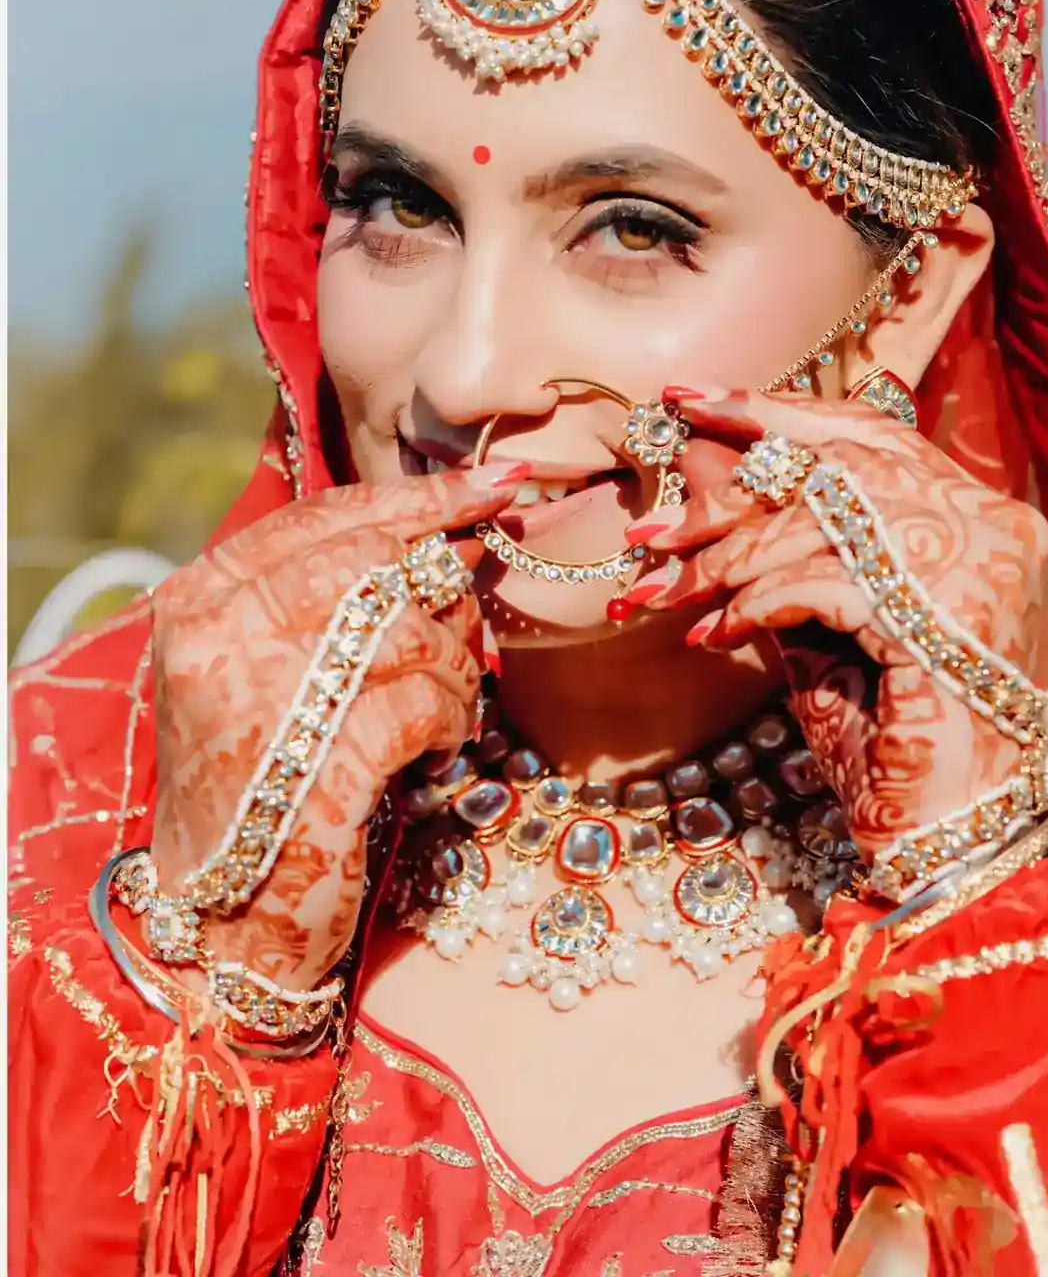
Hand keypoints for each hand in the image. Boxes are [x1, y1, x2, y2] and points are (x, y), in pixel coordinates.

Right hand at [149, 465, 521, 989]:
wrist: (220, 916)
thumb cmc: (260, 776)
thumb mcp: (266, 666)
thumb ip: (330, 593)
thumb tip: (454, 529)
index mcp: (200, 598)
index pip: (324, 517)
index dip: (418, 500)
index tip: (491, 487)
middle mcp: (218, 637)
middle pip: (374, 562)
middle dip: (445, 585)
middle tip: (474, 617)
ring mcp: (263, 701)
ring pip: (408, 627)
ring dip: (454, 664)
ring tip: (446, 704)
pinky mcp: (319, 768)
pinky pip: (426, 702)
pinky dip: (451, 721)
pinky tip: (437, 748)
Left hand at [621, 391, 1047, 857]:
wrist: (933, 827)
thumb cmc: (881, 727)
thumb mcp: (820, 618)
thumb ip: (780, 542)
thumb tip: (700, 460)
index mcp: (976, 513)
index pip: (870, 434)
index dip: (780, 412)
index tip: (694, 401)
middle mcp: (989, 524)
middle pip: (839, 462)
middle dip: (733, 479)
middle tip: (656, 505)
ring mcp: (975, 568)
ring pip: (820, 520)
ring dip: (724, 557)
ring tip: (665, 594)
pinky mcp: (938, 619)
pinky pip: (818, 582)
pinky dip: (753, 603)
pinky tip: (713, 634)